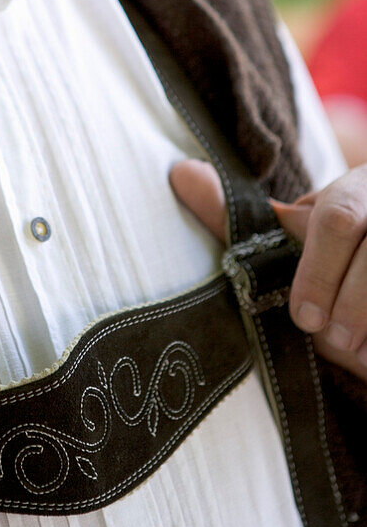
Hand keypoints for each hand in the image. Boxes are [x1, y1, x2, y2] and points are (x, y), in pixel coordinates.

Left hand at [170, 160, 366, 380]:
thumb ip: (237, 214)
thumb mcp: (294, 237)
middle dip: (351, 307)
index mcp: (360, 190)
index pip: (340, 216)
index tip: (305, 320)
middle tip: (338, 340)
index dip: (320, 271)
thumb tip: (178, 173)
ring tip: (364, 353)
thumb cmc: (335, 262)